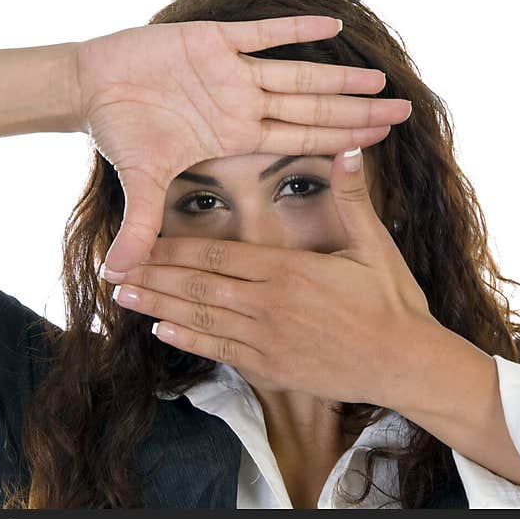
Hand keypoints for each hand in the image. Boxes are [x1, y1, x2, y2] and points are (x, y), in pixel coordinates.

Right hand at [72, 16, 413, 274]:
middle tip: (405, 111)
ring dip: (339, 76)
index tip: (380, 141)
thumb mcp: (140, 180)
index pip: (301, 140)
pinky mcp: (212, 38)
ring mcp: (232, 71)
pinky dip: (293, 27)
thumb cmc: (122, 131)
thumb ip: (142, 225)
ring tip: (381, 78)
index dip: (342, 139)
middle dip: (359, 110)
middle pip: (314, 108)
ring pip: (297, 72)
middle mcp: (244, 104)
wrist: (92, 88)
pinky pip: (261, 30)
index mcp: (237, 136)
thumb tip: (119, 276)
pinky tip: (332, 24)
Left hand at [104, 145, 439, 407]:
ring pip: (201, 320)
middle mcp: (269, 305)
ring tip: (122, 298)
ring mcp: (267, 341)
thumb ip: (352, 198)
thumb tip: (348, 148)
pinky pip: (220, 353)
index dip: (175, 249)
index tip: (143, 243)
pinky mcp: (272, 370)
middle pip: (198, 287)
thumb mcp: (375, 244)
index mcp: (289, 270)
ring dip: (158, 307)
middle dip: (153, 277)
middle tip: (114, 271)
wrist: (405, 363)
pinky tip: (163, 331)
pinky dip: (189, 341)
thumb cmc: (391, 301)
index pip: (218, 255)